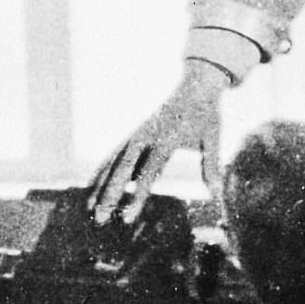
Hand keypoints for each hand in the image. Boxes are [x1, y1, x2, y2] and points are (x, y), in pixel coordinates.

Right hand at [88, 60, 229, 224]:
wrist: (195, 84)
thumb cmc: (205, 114)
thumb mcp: (213, 136)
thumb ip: (211, 164)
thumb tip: (216, 192)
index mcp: (166, 138)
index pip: (149, 172)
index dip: (138, 196)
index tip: (128, 218)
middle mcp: (145, 135)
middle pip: (122, 169)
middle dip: (109, 195)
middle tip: (98, 219)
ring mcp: (136, 133)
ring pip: (112, 162)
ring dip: (100, 186)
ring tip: (88, 210)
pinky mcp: (133, 134)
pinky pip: (113, 155)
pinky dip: (102, 172)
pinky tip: (92, 188)